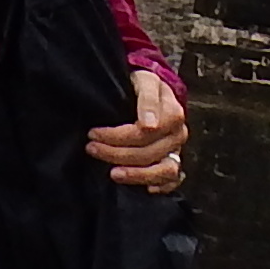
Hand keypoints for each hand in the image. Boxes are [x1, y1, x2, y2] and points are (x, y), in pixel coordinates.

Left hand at [86, 67, 187, 195]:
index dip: (116, 136)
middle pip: (148, 153)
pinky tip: (143, 188)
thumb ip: (147, 98)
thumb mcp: (144, 80)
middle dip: (117, 153)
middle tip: (92, 148)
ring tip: (113, 174)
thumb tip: (149, 124)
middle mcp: (177, 134)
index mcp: (173, 113)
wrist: (150, 88)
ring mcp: (176, 150)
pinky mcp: (174, 162)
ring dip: (136, 174)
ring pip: (162, 171)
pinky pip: (172, 181)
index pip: (143, 133)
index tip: (93, 133)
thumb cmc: (143, 84)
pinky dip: (160, 186)